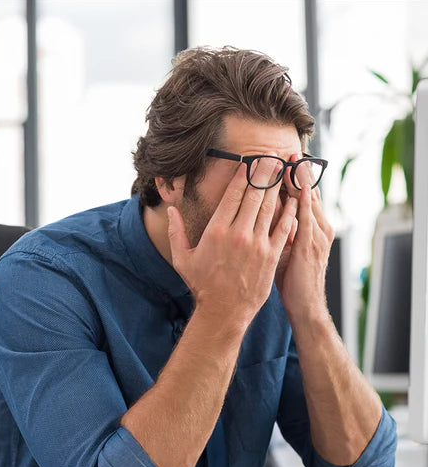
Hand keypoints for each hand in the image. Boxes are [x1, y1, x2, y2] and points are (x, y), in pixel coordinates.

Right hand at [167, 159, 297, 331]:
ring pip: (270, 207)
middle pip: (255, 195)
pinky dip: (290, 211)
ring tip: (284, 169)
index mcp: (216, 230)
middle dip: (264, 172)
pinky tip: (294, 199)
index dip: (243, 175)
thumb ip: (175, 232)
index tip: (250, 161)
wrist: (224, 311)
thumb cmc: (202, 285)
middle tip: (271, 156)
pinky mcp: (271, 255)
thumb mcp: (182, 258)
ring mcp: (257, 244)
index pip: (233, 194)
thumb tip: (171, 210)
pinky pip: (283, 227)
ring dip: (278, 186)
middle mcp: (238, 233)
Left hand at [276, 153, 334, 320]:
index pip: (304, 197)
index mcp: (313, 229)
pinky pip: (305, 217)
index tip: (285, 160)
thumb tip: (269, 216)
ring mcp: (316, 235)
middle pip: (308, 193)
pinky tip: (296, 186)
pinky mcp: (310, 245)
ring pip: (308, 200)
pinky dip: (301, 200)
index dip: (296, 178)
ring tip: (293, 159)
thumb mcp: (289, 252)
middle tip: (290, 151)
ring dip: (300, 179)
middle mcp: (318, 228)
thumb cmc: (294, 281)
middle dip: (299, 172)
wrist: (305, 306)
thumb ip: (283, 232)